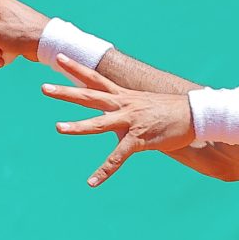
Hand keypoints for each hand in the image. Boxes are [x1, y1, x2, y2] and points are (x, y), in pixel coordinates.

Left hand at [43, 59, 198, 185]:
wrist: (194, 115)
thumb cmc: (170, 112)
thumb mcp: (144, 105)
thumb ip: (127, 112)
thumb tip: (118, 123)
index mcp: (124, 96)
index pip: (95, 78)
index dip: (76, 68)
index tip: (59, 57)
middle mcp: (123, 105)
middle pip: (89, 96)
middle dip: (65, 92)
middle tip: (44, 87)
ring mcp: (130, 122)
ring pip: (99, 123)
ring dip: (78, 126)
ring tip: (59, 128)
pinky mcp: (138, 140)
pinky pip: (117, 157)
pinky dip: (104, 170)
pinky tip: (92, 181)